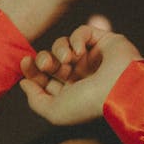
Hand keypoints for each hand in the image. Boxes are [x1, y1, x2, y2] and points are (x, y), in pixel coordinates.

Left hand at [19, 23, 141, 124]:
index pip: (44, 79)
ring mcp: (92, 59)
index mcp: (70, 94)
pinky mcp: (104, 42)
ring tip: (68, 59)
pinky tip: (80, 51)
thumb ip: (35, 100)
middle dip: (44, 60)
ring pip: (63, 45)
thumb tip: (24, 83)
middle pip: (51, 60)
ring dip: (59, 49)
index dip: (32, 70)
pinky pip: (81, 32)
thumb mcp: (54, 111)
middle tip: (48, 64)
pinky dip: (76, 38)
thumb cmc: (89, 104)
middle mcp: (81, 76)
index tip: (25, 62)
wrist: (119, 88)